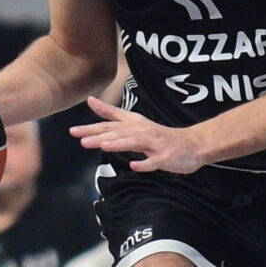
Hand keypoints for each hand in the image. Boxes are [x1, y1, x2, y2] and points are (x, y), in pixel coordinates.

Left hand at [71, 96, 207, 173]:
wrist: (192, 144)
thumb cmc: (160, 135)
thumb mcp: (135, 121)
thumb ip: (112, 112)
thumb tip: (91, 101)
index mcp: (135, 124)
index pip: (109, 126)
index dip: (91, 127)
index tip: (73, 130)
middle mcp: (143, 132)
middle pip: (119, 133)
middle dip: (100, 135)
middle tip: (81, 139)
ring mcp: (155, 145)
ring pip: (135, 143)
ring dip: (119, 144)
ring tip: (103, 145)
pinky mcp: (165, 157)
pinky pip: (154, 161)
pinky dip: (145, 163)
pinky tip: (135, 166)